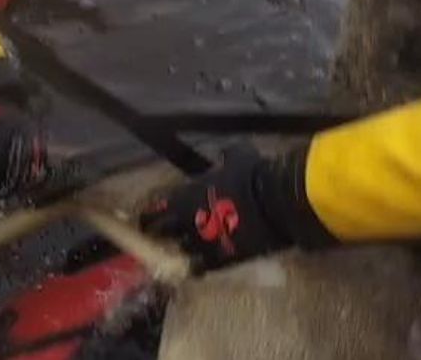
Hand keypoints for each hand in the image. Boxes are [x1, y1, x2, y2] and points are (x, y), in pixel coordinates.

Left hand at [138, 144, 303, 271]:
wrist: (273, 202)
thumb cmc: (252, 174)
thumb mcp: (238, 155)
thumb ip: (226, 156)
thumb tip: (224, 153)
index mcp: (185, 196)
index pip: (154, 211)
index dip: (149, 216)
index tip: (147, 219)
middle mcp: (186, 222)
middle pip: (163, 234)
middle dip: (162, 234)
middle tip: (164, 235)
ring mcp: (202, 244)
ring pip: (181, 251)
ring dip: (183, 248)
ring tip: (188, 247)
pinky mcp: (219, 259)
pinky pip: (201, 268)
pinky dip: (199, 267)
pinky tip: (200, 267)